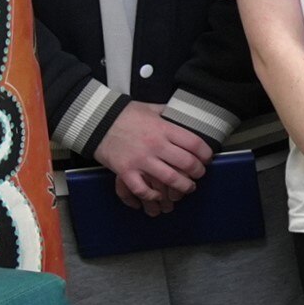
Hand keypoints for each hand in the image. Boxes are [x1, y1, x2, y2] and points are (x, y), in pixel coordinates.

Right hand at [92, 103, 210, 216]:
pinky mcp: (125, 171)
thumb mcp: (151, 108)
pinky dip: (152, 196)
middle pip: (187, 163)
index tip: (207, 158)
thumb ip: (169, 114)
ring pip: (170, 179)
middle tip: (199, 174)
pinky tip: (158, 195)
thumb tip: (185, 116)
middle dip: (198, 172)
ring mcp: (140, 160)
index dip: (206, 154)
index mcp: (164, 129)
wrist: (96, 121)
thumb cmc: (125, 114)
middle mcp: (155, 145)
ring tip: (188, 188)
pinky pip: (142, 189)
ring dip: (183, 187)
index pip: (194, 144)